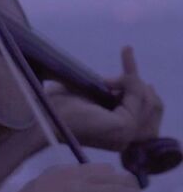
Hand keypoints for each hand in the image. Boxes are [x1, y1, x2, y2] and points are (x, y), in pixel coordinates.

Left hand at [45, 45, 163, 150]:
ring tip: (106, 79)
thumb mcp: (85, 92)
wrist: (38, 116)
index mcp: (119, 132)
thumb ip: (106, 90)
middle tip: (113, 74)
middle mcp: (127, 139)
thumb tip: (126, 77)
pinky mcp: (123, 127)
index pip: (147, 110)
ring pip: (148, 100)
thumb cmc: (54, 104)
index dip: (141, 85)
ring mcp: (127, 136)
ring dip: (130, 81)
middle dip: (137, 83)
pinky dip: (128, 80)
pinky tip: (107, 79)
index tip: (126, 52)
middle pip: (154, 106)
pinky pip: (136, 96)